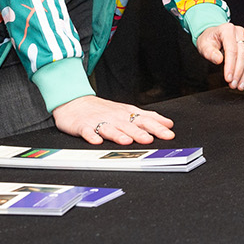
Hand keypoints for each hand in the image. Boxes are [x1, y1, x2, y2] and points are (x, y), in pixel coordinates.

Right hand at [52, 95, 175, 144]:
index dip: (157, 127)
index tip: (169, 134)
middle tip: (149, 139)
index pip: (145, 120)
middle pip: (128, 125)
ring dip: (118, 134)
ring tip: (126, 141)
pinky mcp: (83, 126)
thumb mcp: (128, 110)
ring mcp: (98, 121)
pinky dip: (91, 136)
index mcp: (126, 114)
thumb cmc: (104, 109)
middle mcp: (115, 117)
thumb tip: (168, 124)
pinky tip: (96, 141)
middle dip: (139, 133)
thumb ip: (148, 118)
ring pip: (110, 128)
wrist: (75, 101)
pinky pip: (87, 131)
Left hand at [196, 22, 243, 89]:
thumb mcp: (204, 45)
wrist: (214, 35)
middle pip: (243, 54)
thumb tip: (218, 60)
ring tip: (240, 85)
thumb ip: (209, 52)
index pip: (232, 50)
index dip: (231, 66)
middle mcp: (240, 32)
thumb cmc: (209, 40)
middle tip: (233, 84)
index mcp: (227, 30)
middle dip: (239, 72)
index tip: (228, 78)